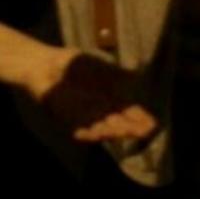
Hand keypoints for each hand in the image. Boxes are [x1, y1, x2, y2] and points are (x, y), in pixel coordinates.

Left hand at [23, 46, 160, 144]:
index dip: (142, 119)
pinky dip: (88, 134)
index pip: (132, 113)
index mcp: (113, 99)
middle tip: (142, 131)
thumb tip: (137, 73)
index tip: (153, 124)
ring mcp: (87, 117)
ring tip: (122, 132)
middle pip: (120, 125)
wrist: (46, 66)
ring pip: (103, 130)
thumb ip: (117, 72)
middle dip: (131, 129)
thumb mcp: (101, 65)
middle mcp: (103, 111)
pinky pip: (80, 132)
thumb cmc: (75, 64)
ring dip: (113, 133)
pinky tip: (97, 134)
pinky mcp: (69, 121)